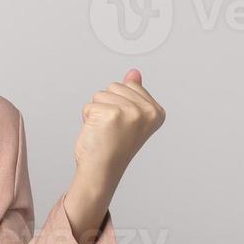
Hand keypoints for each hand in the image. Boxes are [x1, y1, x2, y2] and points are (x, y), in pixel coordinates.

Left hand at [73, 68, 165, 192]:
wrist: (101, 171)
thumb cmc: (113, 148)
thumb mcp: (128, 118)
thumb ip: (133, 93)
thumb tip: (134, 72)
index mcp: (156, 111)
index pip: (129, 85)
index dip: (118, 104)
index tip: (123, 125)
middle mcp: (147, 111)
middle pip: (114, 86)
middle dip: (106, 105)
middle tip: (111, 129)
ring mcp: (131, 111)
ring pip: (100, 94)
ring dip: (96, 112)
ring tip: (104, 131)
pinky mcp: (111, 114)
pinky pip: (89, 106)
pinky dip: (87, 119)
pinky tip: (96, 134)